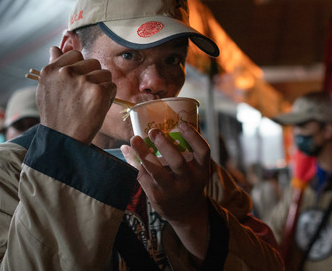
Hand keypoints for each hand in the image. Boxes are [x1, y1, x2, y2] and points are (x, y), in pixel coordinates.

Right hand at [37, 46, 116, 144]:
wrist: (63, 140)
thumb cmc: (56, 116)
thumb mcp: (46, 90)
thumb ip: (52, 67)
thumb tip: (54, 48)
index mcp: (51, 70)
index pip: (75, 54)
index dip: (81, 67)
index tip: (78, 81)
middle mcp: (66, 72)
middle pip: (93, 62)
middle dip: (93, 76)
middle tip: (85, 95)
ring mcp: (82, 81)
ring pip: (104, 73)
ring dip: (102, 86)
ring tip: (90, 102)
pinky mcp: (98, 91)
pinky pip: (112, 86)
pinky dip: (109, 97)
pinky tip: (98, 107)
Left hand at [123, 121, 210, 258]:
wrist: (186, 212)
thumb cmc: (190, 180)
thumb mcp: (196, 168)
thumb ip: (188, 147)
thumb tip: (173, 119)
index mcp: (202, 169)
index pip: (203, 151)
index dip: (193, 136)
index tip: (181, 123)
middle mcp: (189, 180)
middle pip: (177, 161)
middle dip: (164, 145)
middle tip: (153, 131)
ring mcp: (172, 190)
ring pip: (156, 171)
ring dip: (143, 153)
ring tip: (134, 139)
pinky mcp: (156, 196)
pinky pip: (143, 177)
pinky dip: (134, 162)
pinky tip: (128, 150)